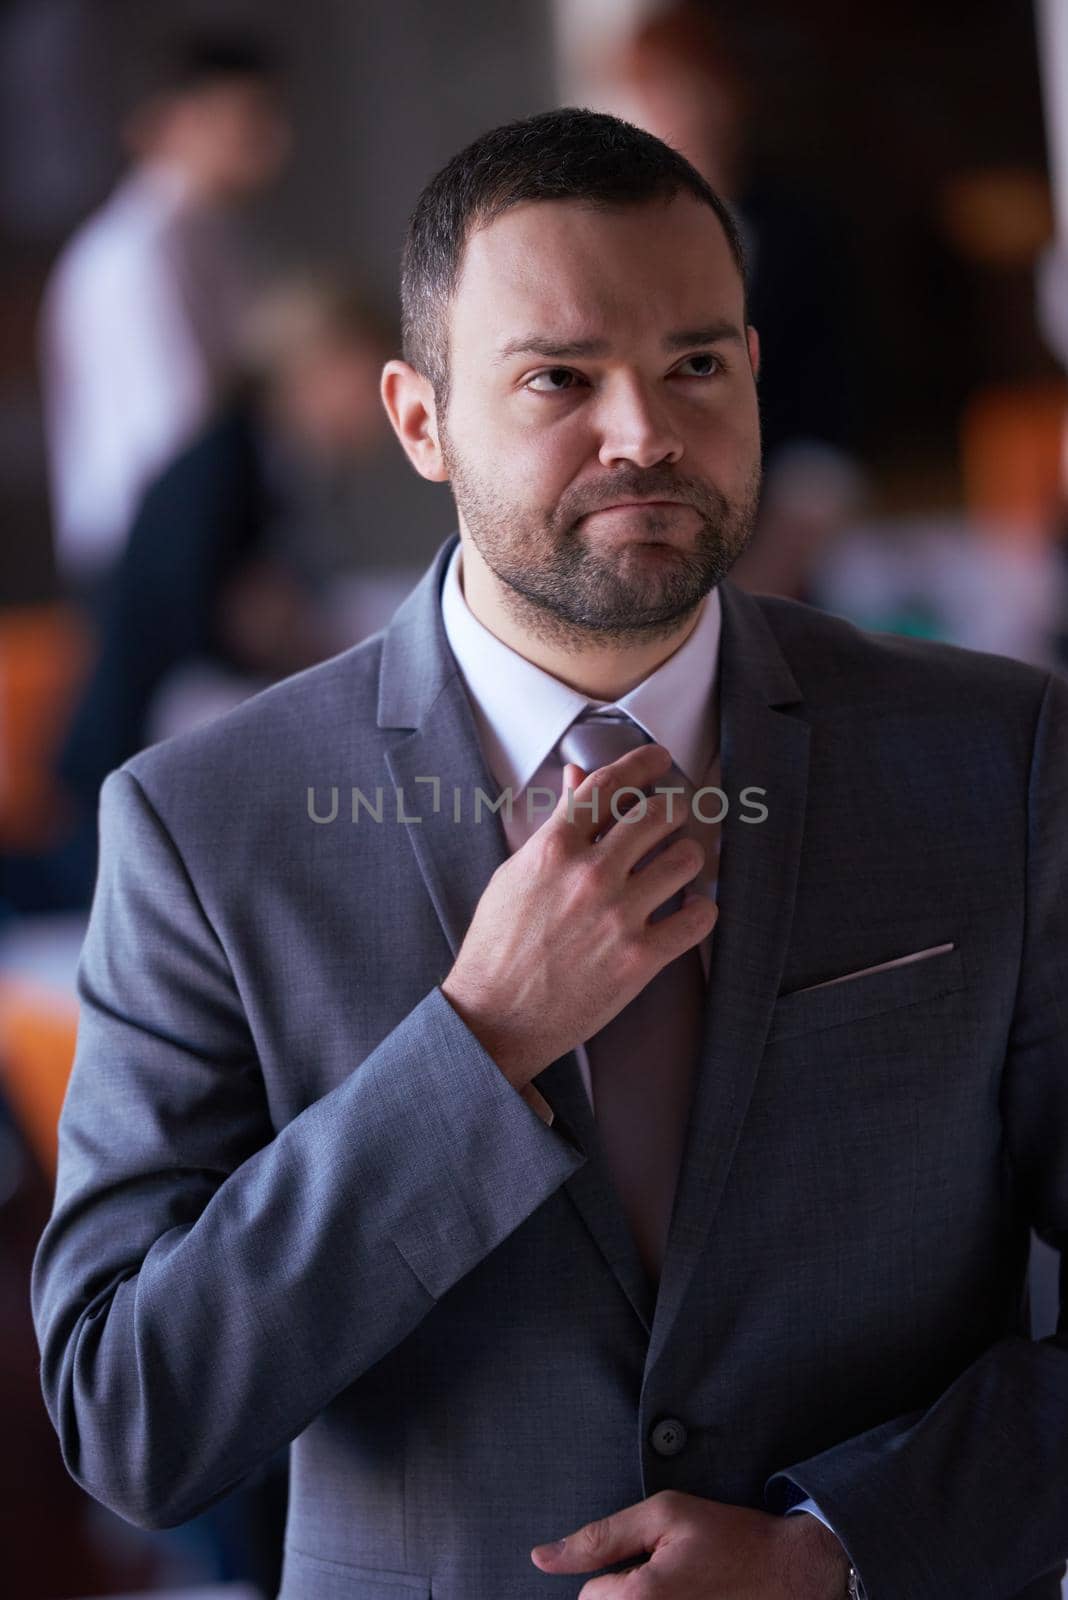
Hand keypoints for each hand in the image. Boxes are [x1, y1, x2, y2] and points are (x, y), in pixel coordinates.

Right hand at [440, 743, 716, 1086]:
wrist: (496, 1017)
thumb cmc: (498, 944)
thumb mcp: (515, 873)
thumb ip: (554, 825)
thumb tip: (576, 779)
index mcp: (553, 848)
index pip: (608, 785)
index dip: (641, 763)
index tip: (660, 758)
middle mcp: (590, 874)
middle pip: (657, 814)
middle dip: (674, 807)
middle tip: (676, 814)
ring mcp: (619, 916)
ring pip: (685, 860)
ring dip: (690, 856)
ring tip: (681, 863)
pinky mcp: (641, 958)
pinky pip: (698, 919)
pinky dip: (702, 909)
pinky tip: (691, 908)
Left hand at [529, 1489, 849, 1597]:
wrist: (794, 1573)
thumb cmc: (729, 1537)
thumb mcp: (663, 1513)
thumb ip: (599, 1537)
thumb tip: (540, 1559)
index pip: (589, 1596)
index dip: (617, 1572)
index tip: (656, 1562)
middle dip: (628, 1598)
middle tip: (675, 1581)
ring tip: (688, 1592)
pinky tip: (697, 1599)